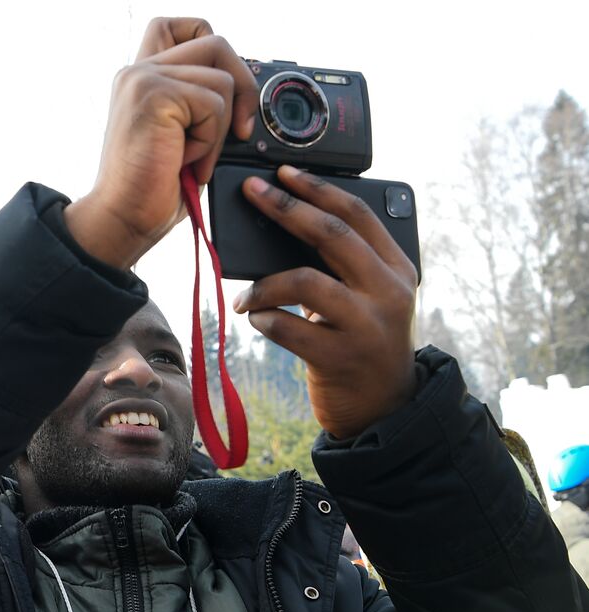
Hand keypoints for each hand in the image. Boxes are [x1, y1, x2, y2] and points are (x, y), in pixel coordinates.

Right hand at [64, 17, 257, 269]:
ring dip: (219, 129)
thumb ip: (200, 102)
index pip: (179, 27)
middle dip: (242, 88)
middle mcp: (138, 71)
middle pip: (216, 43)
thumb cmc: (150, 190)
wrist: (123, 220)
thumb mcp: (183, 136)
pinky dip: (210, 141)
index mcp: (142, 78)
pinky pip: (214, 104)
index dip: (212, 47)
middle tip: (238, 131)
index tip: (223, 90)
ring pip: (221, 80)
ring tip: (193, 158)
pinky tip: (185, 161)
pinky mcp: (154, 94)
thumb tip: (246, 94)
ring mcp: (144, 79)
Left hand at [230, 166, 418, 438]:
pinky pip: (288, 328)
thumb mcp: (370, 298)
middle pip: (333, 236)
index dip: (319, 189)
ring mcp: (367, 325)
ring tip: (245, 297)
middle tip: (252, 194)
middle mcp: (388, 291)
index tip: (284, 172)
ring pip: (305, 281)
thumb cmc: (364, 342)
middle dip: (286, 208)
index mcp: (397, 268)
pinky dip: (264, 319)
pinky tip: (256, 320)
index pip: (359, 214)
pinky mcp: (340, 358)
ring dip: (263, 284)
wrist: (384, 407)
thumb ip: (344, 266)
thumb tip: (287, 227)